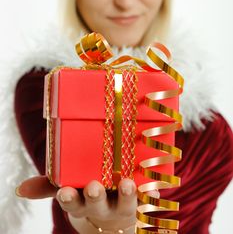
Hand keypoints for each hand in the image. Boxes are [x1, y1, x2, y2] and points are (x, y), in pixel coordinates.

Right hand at [16, 176, 159, 232]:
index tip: (65, 190)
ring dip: (126, 196)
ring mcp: (122, 209)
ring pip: (125, 206)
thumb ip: (48, 187)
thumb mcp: (70, 194)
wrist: (116, 222)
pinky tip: (153, 187)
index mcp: (82, 205)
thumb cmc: (89, 198)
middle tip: (93, 186)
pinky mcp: (141, 204)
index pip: (72, 204)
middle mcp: (102, 209)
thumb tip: (20, 190)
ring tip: (128, 184)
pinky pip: (148, 201)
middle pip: (97, 206)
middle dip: (94, 197)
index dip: (69, 198)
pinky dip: (150, 195)